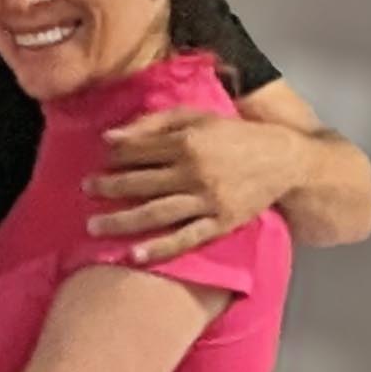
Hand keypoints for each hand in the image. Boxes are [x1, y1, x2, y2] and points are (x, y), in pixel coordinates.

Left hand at [84, 112, 306, 262]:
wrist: (284, 159)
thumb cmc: (235, 135)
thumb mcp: (197, 116)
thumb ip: (154, 123)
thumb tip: (110, 138)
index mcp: (188, 142)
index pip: (139, 152)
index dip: (115, 157)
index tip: (100, 162)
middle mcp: (194, 172)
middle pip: (141, 183)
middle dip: (109, 187)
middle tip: (86, 190)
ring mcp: (207, 200)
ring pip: (156, 213)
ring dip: (121, 220)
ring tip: (94, 226)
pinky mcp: (220, 223)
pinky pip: (185, 239)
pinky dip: (159, 249)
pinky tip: (134, 255)